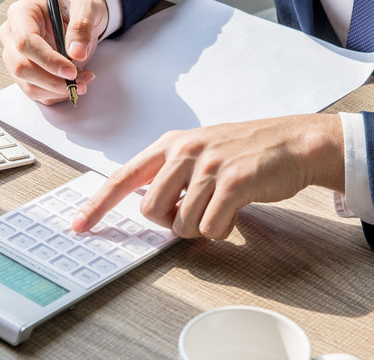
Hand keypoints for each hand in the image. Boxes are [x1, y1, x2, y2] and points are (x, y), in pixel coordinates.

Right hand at [0, 0, 107, 104]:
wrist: (77, 17)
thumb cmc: (77, 8)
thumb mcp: (86, 7)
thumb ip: (82, 26)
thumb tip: (76, 53)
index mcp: (21, 14)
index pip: (25, 42)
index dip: (48, 60)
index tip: (71, 71)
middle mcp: (12, 37)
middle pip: (21, 68)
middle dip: (53, 81)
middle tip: (81, 82)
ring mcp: (16, 58)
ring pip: (29, 86)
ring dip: (58, 90)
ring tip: (84, 81)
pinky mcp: (26, 75)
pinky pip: (38, 93)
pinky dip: (58, 94)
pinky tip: (76, 82)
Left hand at [71, 114, 344, 239]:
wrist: (293, 142)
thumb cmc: (243, 152)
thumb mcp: (198, 151)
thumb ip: (169, 175)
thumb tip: (149, 209)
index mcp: (170, 145)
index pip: (123, 177)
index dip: (98, 204)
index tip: (79, 225)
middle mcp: (184, 151)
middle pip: (150, 211)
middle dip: (170, 222)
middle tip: (194, 211)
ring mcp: (209, 165)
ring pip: (182, 224)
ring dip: (200, 227)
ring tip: (220, 208)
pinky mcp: (234, 181)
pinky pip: (212, 228)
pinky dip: (222, 230)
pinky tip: (236, 211)